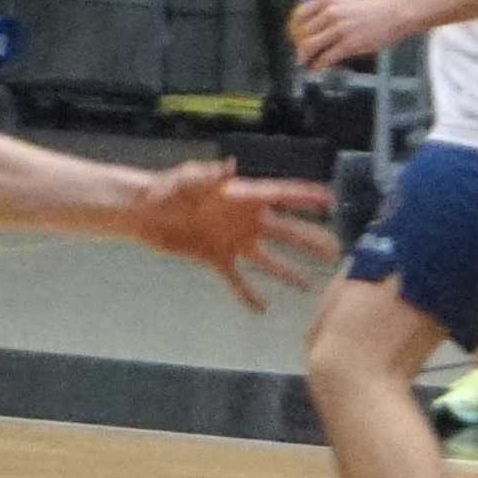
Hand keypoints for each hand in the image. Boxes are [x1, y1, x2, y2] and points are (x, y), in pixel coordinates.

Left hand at [126, 161, 338, 312]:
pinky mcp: (215, 259)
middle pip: (285, 230)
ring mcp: (232, 241)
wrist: (142, 213)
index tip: (332, 200)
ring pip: (267, 259)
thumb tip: (230, 168)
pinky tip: (263, 309)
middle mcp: (244, 220)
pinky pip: (237, 280)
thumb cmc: (166, 189)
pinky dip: (248, 294)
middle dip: (310, 240)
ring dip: (288, 272)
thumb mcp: (188, 179)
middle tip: (335, 252)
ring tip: (309, 286)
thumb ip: (211, 176)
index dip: (307, 196)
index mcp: (242, 197)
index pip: (282, 195)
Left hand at [291, 0, 419, 70]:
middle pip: (302, 33)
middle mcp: (331, 12)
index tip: (294, 38)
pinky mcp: (349, 44)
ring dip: (305, 58)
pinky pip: (326, 58)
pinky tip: (319, 67)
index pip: (298, 15)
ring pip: (310, 46)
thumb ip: (328, 14)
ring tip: (307, 63)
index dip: (293, 30)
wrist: (396, 14)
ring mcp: (340, 28)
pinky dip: (319, 65)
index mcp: (328, 0)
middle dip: (299, 47)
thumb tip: (312, 33)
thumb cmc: (374, 11)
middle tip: (301, 55)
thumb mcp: (346, 4)